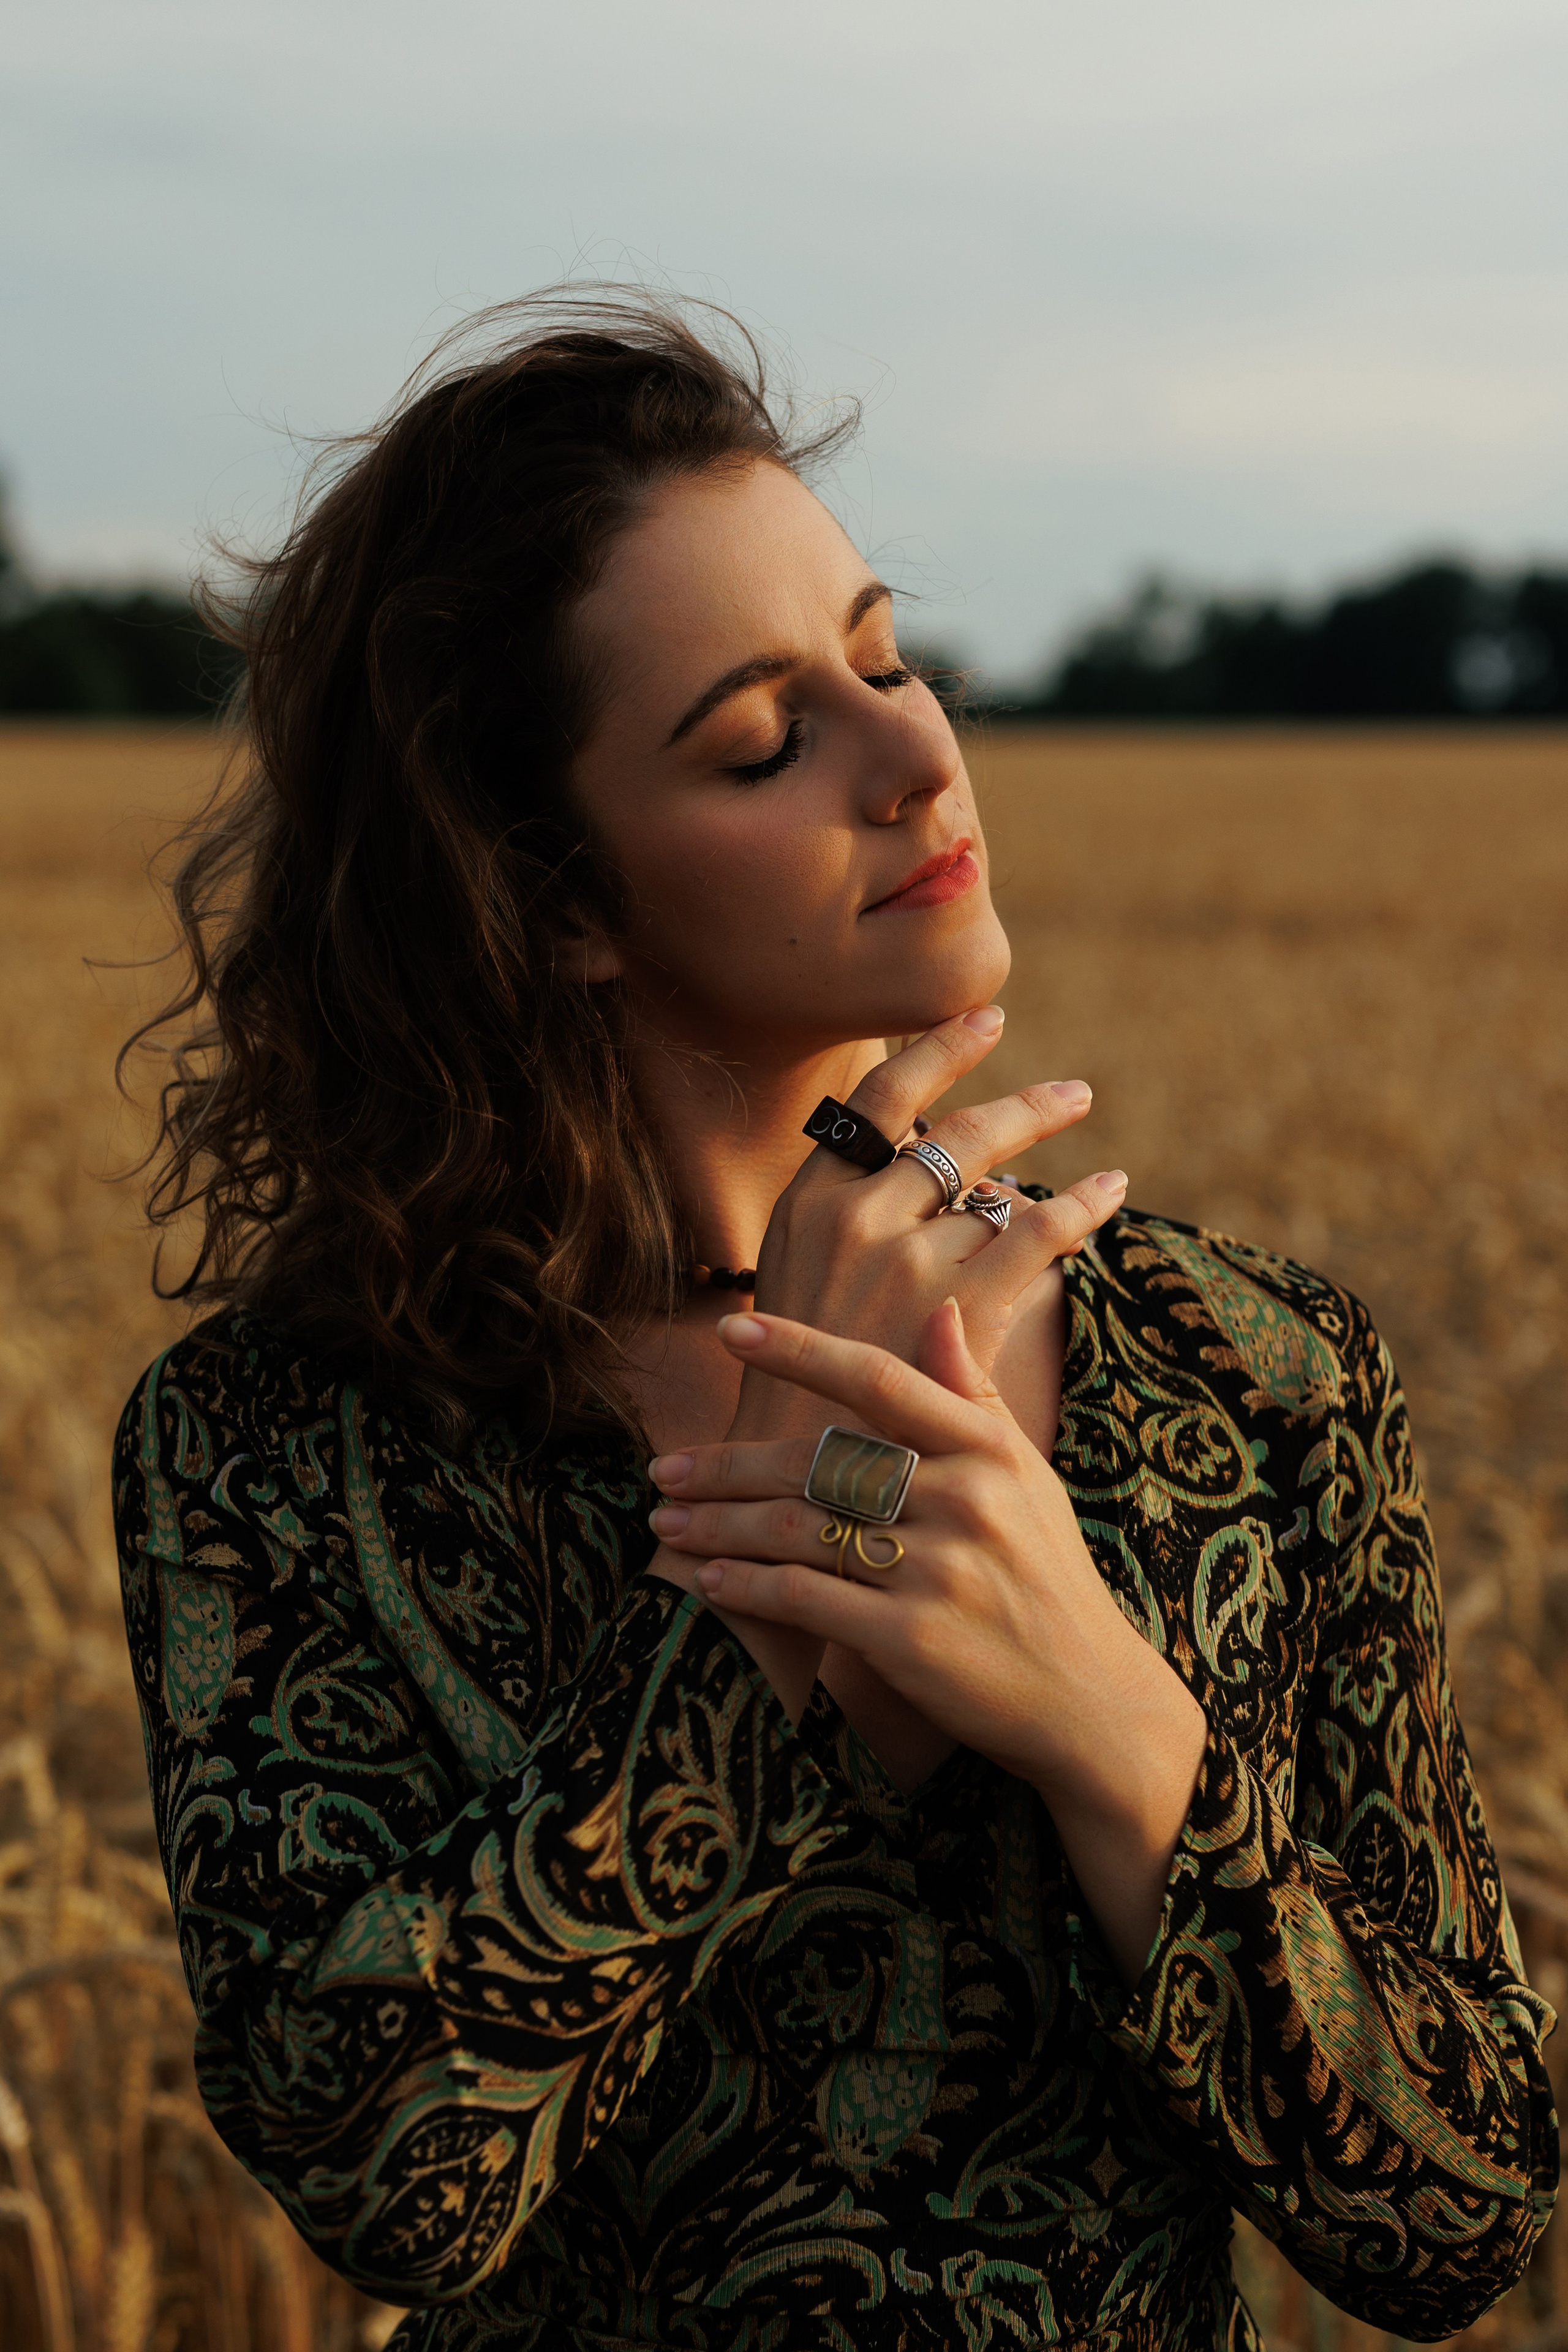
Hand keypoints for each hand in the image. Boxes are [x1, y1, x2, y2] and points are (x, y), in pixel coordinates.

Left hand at [650, 1301, 1208, 1984]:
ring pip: (799, 1529)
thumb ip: (974, 1395)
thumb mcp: (1028, 1476)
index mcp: (986, 1448)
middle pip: (819, 1461)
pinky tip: (708, 1579)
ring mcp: (937, 1569)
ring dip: (720, 1526)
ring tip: (665, 1522)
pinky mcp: (912, 1638)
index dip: (800, 1349)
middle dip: (728, 1465)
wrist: (1088, 1697)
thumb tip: (939, 1310)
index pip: (878, 1379)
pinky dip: (749, 1587)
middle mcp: (963, 1498)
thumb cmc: (1047, 1577)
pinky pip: (807, 1599)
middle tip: (663, 1467)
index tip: (731, 1327)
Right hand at [738, 1009, 1118, 1446]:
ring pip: (997, 1181)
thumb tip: (909, 1179)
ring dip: (1047, 1142)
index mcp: (805, 1206)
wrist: (789, 1478)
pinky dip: (1082, 1207)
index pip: (874, 1101)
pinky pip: (1037, 1235)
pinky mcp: (957, 1307)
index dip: (932, 1052)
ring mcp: (908, 1261)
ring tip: (1085, 1114)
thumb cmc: (793, 1392)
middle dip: (1018, 1105)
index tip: (980, 1021)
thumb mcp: (793, 1288)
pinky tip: (1111, 1191)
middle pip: (950, 1132)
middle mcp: (855, 1218)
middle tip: (1071, 1091)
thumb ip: (843, 1230)